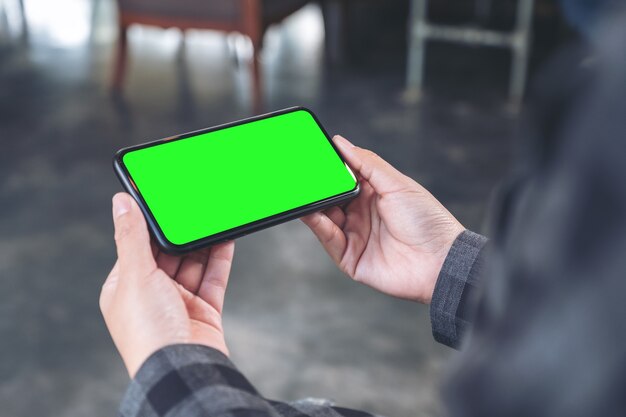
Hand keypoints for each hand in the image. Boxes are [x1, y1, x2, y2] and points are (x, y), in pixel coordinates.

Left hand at [100, 193, 234, 377]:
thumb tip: (121, 202)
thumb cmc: (149, 331)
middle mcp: (151, 295)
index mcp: (125, 288)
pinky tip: (226, 238)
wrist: (183, 369)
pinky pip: (214, 277)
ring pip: (194, 264)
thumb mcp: (135, 276)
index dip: (149, 225)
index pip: (137, 247)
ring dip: (203, 242)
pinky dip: (220, 257)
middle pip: (168, 254)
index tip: (161, 201)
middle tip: (192, 205)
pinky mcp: (205, 310)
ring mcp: (180, 303)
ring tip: (212, 216)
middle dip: (181, 233)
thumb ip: (131, 237)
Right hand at [302, 136, 463, 303]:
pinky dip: (318, 225)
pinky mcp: (350, 258)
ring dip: (312, 205)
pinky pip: (329, 239)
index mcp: (374, 195)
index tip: (313, 155)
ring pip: (325, 218)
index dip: (329, 168)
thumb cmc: (427, 221)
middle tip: (302, 174)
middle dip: (317, 187)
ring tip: (301, 192)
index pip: (343, 178)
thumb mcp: (396, 184)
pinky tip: (311, 213)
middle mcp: (362, 215)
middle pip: (331, 198)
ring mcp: (356, 237)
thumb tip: (342, 143)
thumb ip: (366, 163)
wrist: (440, 261)